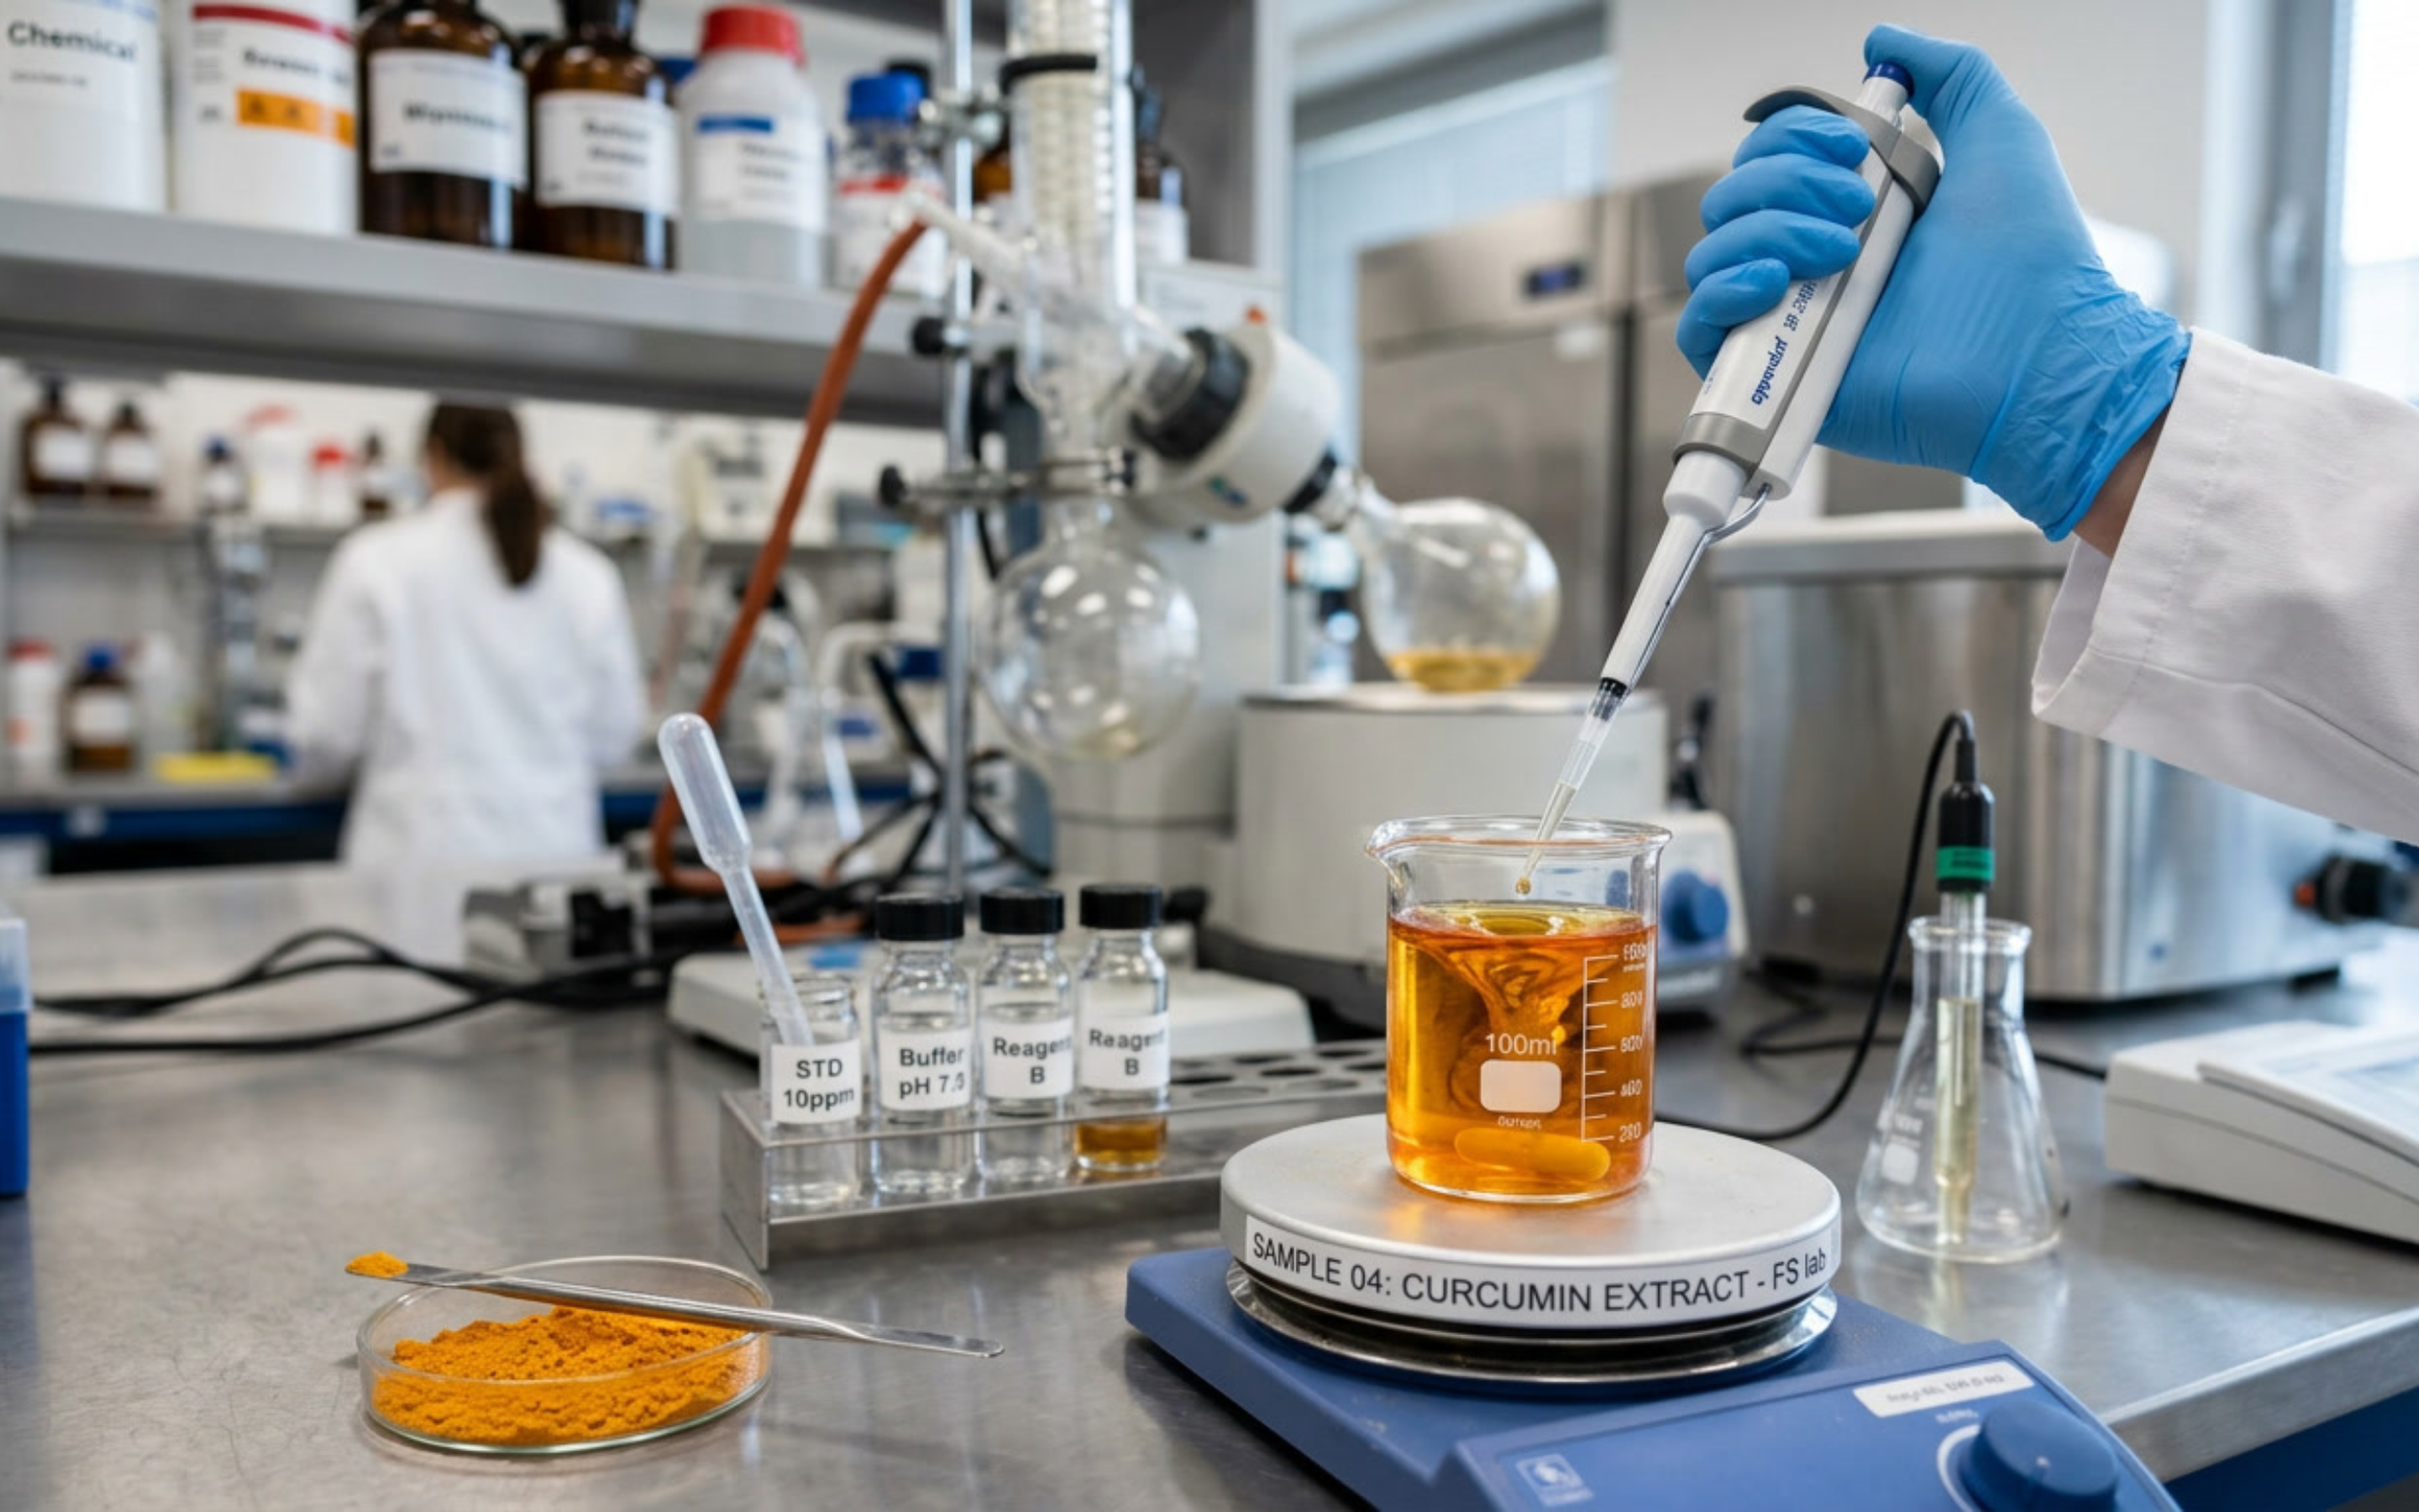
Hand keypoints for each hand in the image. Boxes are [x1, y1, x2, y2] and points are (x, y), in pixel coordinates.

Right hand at [1675, 25, 2189, 539]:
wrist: (2040, 355)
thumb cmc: (2031, 258)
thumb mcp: (2000, 133)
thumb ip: (1950, 73)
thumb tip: (1881, 39)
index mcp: (1851, 213)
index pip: (1769, 161)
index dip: (1791, 137)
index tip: (1851, 143)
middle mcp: (1812, 265)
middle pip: (1731, 200)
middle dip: (1782, 181)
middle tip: (1855, 205)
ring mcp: (1792, 322)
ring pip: (1712, 255)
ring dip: (1766, 232)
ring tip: (1839, 252)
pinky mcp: (1778, 379)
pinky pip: (1698, 332)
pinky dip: (1720, 293)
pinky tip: (1774, 283)